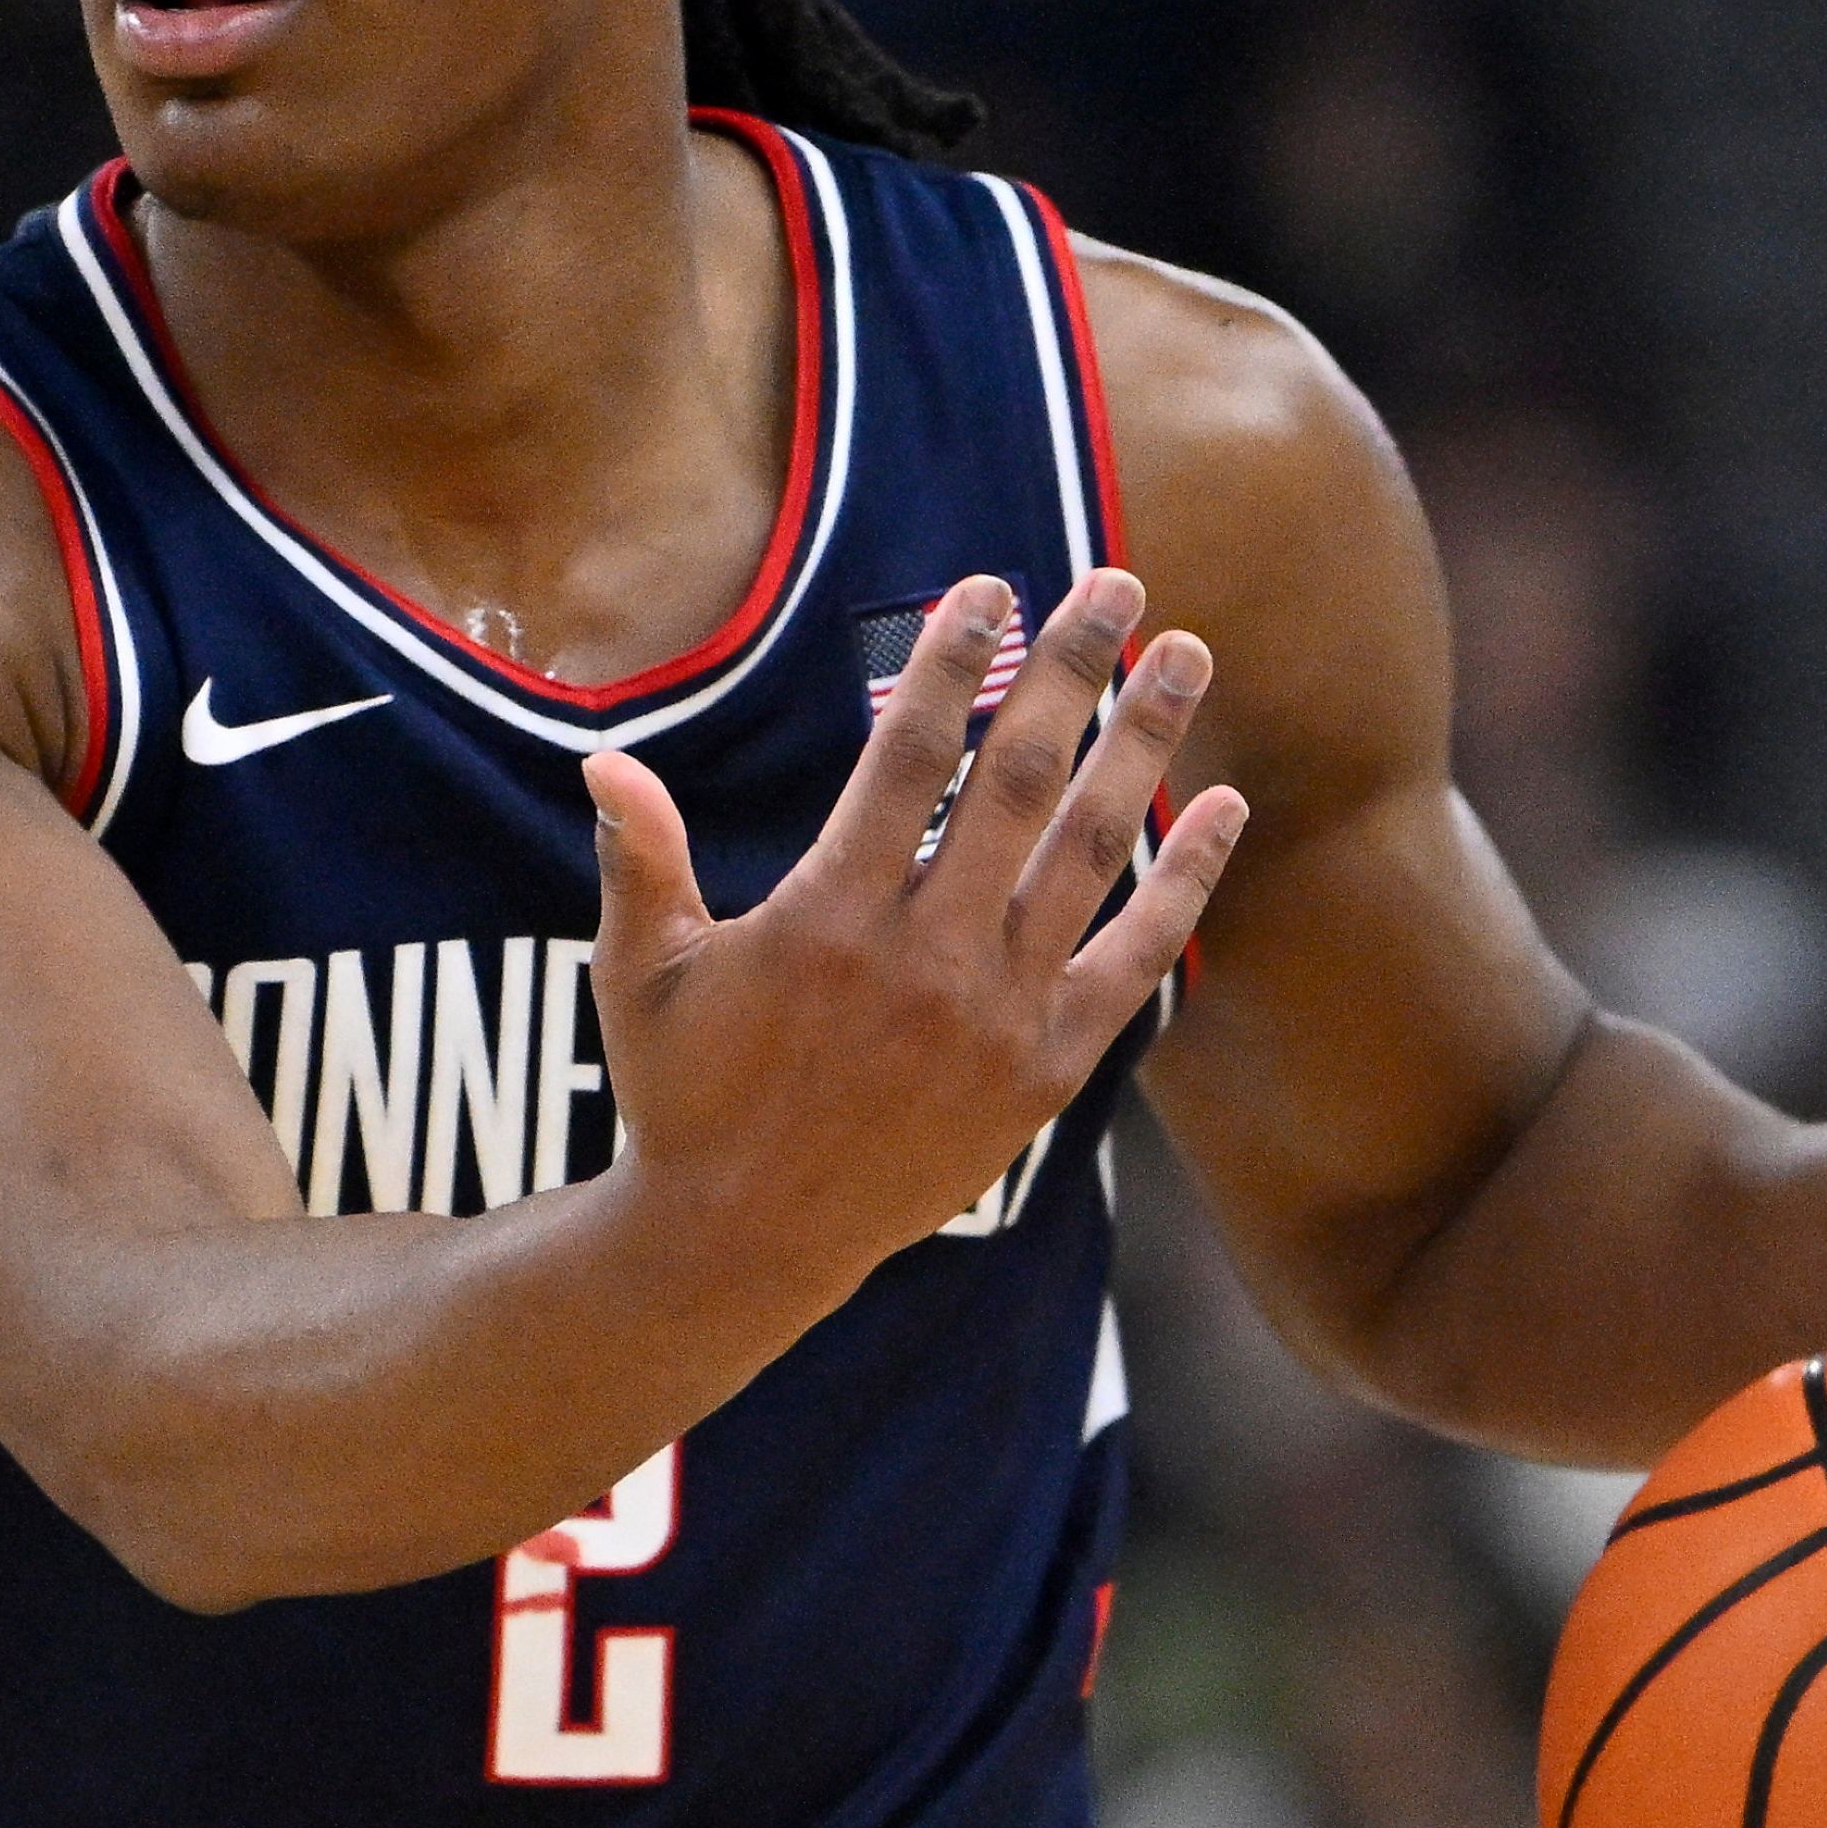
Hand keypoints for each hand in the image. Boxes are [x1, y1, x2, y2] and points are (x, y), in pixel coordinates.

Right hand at [581, 567, 1247, 1278]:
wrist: (745, 1244)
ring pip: (1089, 854)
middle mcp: (925, 960)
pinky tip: (1224, 808)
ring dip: (1144, 746)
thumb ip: (640, 860)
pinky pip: (1134, 962)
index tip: (990, 586)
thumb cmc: (683, 1095)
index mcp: (829, 919)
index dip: (953, 663)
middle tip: (1117, 583)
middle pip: (1017, 783)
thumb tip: (602, 756)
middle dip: (1072, 672)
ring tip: (1186, 657)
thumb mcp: (644, 974)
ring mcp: (996, 1017)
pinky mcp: (1044, 1071)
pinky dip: (1184, 883)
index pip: (909, 760)